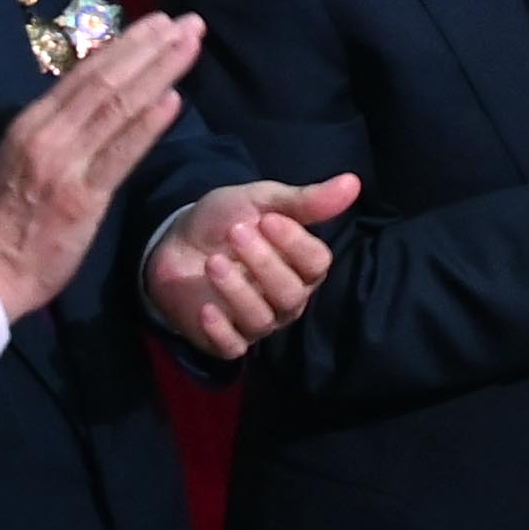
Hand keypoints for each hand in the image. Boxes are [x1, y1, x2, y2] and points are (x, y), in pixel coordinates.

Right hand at [0, 11, 210, 318]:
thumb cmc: (13, 214)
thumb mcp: (28, 156)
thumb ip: (62, 126)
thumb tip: (100, 95)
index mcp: (34, 120)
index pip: (86, 72)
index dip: (126, 44)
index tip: (160, 23)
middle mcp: (47, 132)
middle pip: (106, 79)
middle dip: (151, 47)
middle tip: (188, 23)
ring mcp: (64, 163)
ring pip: (117, 107)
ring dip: (159, 72)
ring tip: (190, 46)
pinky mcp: (82, 196)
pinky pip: (121, 154)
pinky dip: (148, 125)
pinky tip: (174, 100)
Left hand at [143, 173, 358, 358]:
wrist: (175, 241)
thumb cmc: (226, 221)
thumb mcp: (261, 201)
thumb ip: (306, 199)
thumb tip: (353, 181)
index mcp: (302, 266)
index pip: (317, 263)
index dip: (295, 243)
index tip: (267, 220)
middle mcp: (286, 299)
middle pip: (291, 293)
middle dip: (263, 262)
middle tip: (236, 233)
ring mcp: (257, 322)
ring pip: (262, 319)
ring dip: (237, 290)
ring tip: (213, 261)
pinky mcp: (225, 340)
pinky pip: (234, 348)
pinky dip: (221, 330)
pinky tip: (206, 308)